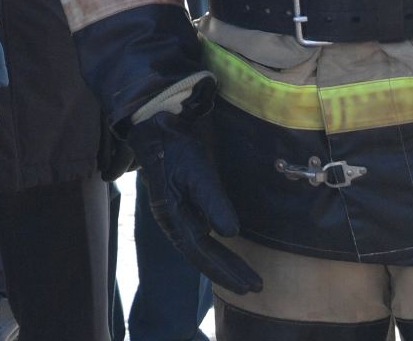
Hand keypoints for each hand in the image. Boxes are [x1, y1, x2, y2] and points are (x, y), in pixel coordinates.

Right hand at [129, 88, 262, 294]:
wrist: (157, 124)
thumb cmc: (175, 146)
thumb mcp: (196, 170)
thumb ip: (213, 201)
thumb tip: (231, 234)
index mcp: (172, 216)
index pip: (202, 252)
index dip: (225, 270)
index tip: (249, 285)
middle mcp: (174, 220)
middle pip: (202, 254)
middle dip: (228, 272)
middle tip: (256, 288)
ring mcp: (177, 212)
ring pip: (201, 247)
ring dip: (223, 262)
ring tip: (246, 277)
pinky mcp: (183, 202)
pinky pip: (200, 233)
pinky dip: (215, 248)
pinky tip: (226, 249)